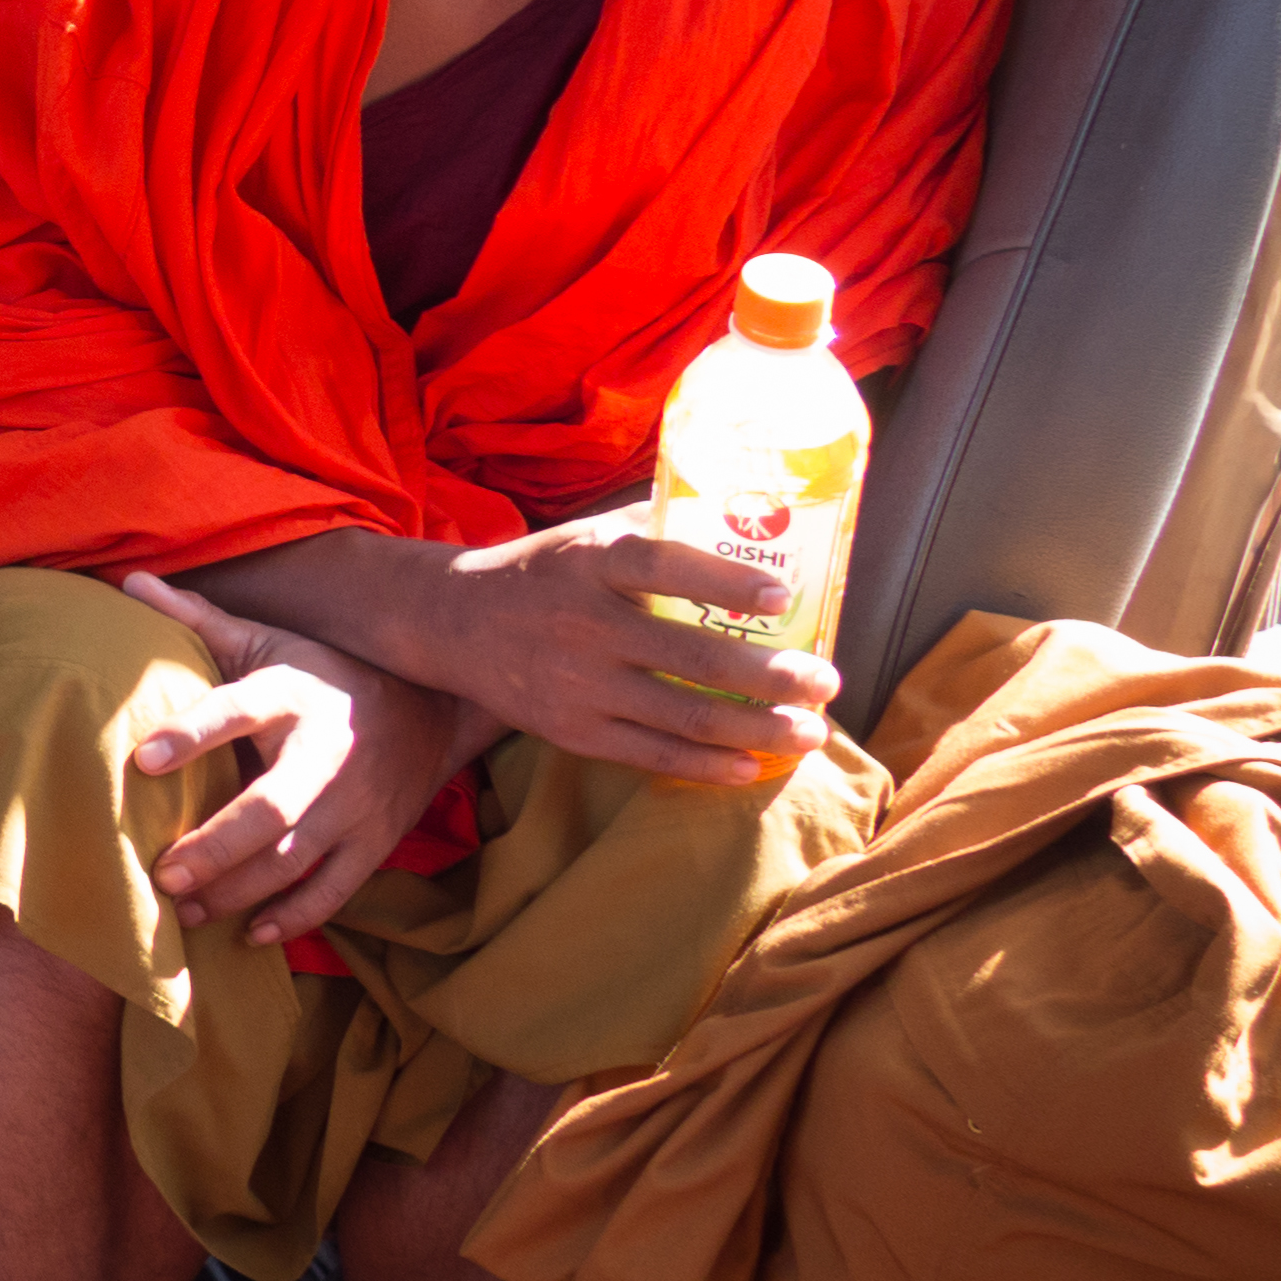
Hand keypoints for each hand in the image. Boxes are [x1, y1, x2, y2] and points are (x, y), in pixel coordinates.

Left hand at [118, 570, 460, 946]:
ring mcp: (355, 805)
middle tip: (160, 872)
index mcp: (291, 695)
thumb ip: (198, 619)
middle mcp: (325, 753)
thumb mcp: (269, 641)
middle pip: (270, 809)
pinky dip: (296, 917)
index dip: (191, 734)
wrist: (431, 708)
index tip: (141, 759)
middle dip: (215, 846)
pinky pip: (336, 891)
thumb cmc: (323, 674)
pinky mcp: (375, 842)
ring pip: (296, 859)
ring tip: (185, 908)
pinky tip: (251, 933)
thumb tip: (132, 580)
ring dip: (239, 891)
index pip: (236, 710)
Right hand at [416, 509, 838, 782]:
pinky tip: (752, 765)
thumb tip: (744, 515)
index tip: (781, 596)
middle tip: (827, 681)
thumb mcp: (586, 536)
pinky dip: (708, 764)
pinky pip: (652, 754)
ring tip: (811, 731)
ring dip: (759, 728)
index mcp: (591, 564)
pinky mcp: (574, 732)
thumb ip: (654, 530)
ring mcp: (579, 685)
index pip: (663, 567)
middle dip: (773, 675)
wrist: (452, 624)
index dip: (724, 582)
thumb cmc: (541, 572)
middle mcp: (585, 625)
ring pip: (685, 715)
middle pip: (693, 656)